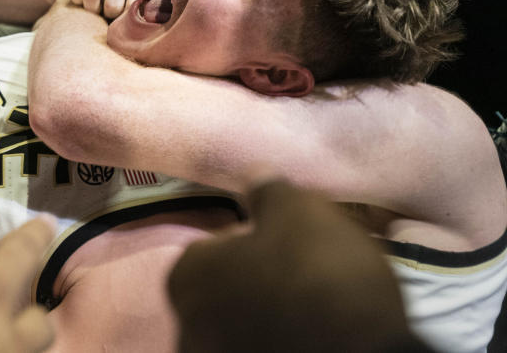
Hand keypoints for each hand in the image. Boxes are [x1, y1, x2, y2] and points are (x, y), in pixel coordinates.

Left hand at [167, 179, 424, 352]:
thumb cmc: (321, 275)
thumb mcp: (301, 213)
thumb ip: (268, 190)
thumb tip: (251, 172)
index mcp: (187, 273)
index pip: (213, 245)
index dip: (252, 239)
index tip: (287, 240)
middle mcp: (185, 322)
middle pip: (222, 287)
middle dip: (253, 277)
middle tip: (300, 271)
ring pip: (239, 323)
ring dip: (265, 312)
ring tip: (311, 305)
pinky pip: (260, 346)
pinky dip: (278, 339)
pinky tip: (311, 333)